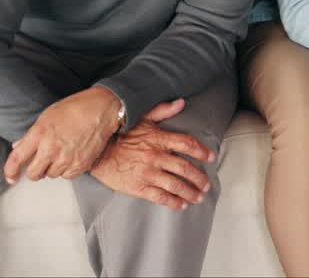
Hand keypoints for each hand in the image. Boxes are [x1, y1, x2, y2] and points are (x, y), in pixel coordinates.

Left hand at [4, 85, 121, 183]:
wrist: (103, 109)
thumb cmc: (76, 108)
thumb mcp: (48, 116)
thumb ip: (32, 135)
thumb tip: (19, 147)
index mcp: (40, 134)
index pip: (17, 158)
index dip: (10, 170)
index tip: (10, 177)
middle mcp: (51, 148)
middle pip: (33, 173)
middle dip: (35, 170)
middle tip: (42, 161)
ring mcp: (66, 158)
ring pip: (51, 175)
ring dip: (53, 168)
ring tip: (62, 152)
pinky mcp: (80, 165)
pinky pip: (67, 175)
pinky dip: (67, 169)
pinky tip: (72, 155)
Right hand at [89, 98, 216, 210]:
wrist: (97, 152)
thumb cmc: (120, 134)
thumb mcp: (141, 117)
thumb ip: (163, 110)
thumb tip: (181, 102)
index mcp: (158, 139)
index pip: (187, 144)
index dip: (202, 151)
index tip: (211, 157)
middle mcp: (156, 157)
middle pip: (185, 168)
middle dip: (199, 178)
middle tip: (206, 184)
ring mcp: (147, 174)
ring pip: (176, 185)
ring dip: (190, 192)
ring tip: (198, 197)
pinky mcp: (138, 187)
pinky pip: (160, 197)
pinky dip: (173, 202)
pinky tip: (181, 205)